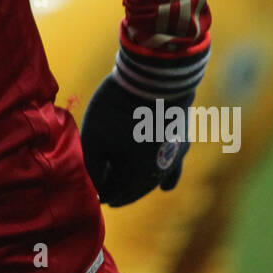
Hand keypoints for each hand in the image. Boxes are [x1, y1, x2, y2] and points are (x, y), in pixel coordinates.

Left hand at [80, 68, 196, 206]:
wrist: (154, 78)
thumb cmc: (117, 107)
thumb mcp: (93, 136)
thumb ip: (91, 166)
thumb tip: (93, 189)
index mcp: (135, 176)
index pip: (113, 194)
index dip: (99, 193)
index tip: (90, 190)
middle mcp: (158, 173)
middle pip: (134, 190)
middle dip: (118, 190)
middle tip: (104, 188)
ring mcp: (173, 158)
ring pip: (153, 180)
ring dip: (138, 183)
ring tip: (124, 185)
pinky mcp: (182, 142)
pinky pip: (174, 167)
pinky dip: (166, 177)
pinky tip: (165, 186)